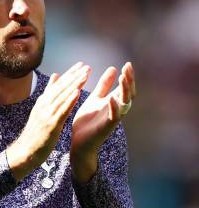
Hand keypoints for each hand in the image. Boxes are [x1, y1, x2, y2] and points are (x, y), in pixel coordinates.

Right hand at [7, 62, 90, 181]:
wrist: (25, 152)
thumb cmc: (35, 134)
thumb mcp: (41, 112)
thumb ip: (48, 94)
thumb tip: (55, 77)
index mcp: (43, 102)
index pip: (58, 85)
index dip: (70, 74)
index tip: (81, 65)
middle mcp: (44, 105)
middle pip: (61, 87)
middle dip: (74, 75)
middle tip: (86, 66)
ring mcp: (47, 114)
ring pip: (62, 96)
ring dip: (75, 84)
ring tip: (85, 75)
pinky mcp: (51, 125)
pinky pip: (62, 111)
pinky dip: (69, 100)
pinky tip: (78, 92)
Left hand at [70, 61, 135, 183]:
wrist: (78, 143)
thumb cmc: (87, 122)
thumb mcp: (95, 99)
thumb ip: (104, 86)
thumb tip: (114, 68)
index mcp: (113, 102)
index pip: (125, 88)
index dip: (128, 76)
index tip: (127, 64)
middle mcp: (116, 110)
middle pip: (129, 94)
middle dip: (129, 81)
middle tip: (128, 68)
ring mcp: (112, 119)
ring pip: (125, 104)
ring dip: (125, 91)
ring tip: (123, 78)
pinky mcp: (106, 128)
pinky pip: (114, 117)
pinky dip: (114, 108)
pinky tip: (111, 98)